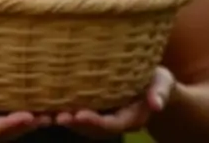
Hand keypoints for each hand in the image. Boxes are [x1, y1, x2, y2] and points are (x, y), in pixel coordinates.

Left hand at [53, 66, 175, 139]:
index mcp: (131, 118)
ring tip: (45, 114)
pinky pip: (77, 111)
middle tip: (56, 118)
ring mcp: (103, 115)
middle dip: (74, 124)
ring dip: (64, 119)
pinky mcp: (94, 107)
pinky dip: (63, 110)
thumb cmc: (158, 80)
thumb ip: (160, 92)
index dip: (94, 122)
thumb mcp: (163, 83)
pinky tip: (45, 104)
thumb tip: (156, 104)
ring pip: (81, 122)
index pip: (111, 124)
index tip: (78, 115)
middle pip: (92, 128)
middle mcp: (114, 120)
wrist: (155, 84)